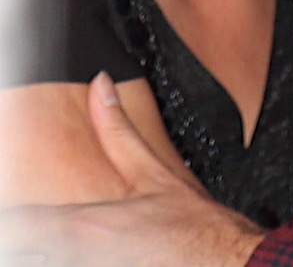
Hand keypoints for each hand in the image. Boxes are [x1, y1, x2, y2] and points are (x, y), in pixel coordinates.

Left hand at [0, 75, 264, 266]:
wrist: (228, 262)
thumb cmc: (197, 226)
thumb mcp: (154, 173)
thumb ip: (117, 130)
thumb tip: (100, 85)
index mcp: (82, 226)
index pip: (16, 224)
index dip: (11, 216)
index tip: (14, 209)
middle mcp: (76, 258)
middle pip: (22, 249)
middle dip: (28, 236)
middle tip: (39, 225)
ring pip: (42, 258)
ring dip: (46, 249)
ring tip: (65, 240)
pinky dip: (71, 257)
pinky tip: (101, 250)